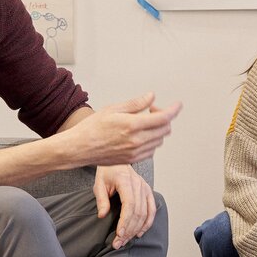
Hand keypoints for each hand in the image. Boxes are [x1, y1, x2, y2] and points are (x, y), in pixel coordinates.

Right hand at [67, 94, 181, 166]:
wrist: (79, 148)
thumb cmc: (92, 128)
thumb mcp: (113, 109)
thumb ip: (135, 104)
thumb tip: (151, 97)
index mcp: (132, 125)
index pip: (163, 118)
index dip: (174, 110)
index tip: (178, 105)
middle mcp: (137, 141)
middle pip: (165, 129)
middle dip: (163, 117)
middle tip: (151, 110)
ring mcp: (136, 152)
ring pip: (159, 140)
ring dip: (158, 129)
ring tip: (144, 122)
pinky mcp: (133, 160)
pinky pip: (151, 150)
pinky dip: (152, 140)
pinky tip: (140, 134)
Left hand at [94, 165, 156, 248]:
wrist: (117, 161)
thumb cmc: (107, 171)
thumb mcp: (99, 183)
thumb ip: (101, 199)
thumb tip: (102, 215)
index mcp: (126, 181)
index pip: (129, 205)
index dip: (125, 221)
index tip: (119, 234)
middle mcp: (139, 185)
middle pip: (138, 212)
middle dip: (128, 230)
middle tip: (118, 243)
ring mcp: (145, 188)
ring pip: (145, 213)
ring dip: (136, 229)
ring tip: (125, 240)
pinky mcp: (148, 192)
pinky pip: (152, 210)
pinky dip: (147, 223)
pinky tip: (139, 233)